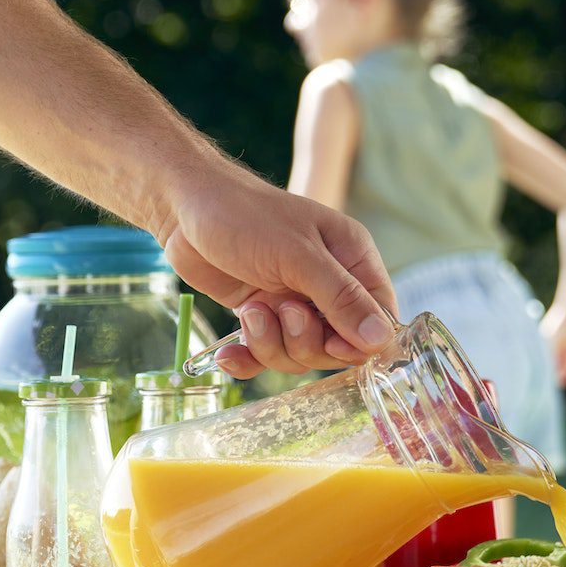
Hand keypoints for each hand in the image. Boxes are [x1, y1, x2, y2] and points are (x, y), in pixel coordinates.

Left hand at [158, 174, 398, 377]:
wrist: (184, 207)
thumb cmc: (245, 216)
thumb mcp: (298, 255)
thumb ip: (341, 298)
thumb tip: (381, 340)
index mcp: (353, 260)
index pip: (378, 319)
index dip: (358, 342)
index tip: (330, 341)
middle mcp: (327, 286)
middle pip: (338, 346)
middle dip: (306, 341)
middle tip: (283, 312)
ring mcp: (293, 303)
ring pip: (300, 354)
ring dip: (271, 344)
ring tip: (250, 312)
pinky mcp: (260, 316)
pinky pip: (265, 356)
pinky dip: (247, 359)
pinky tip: (228, 354)